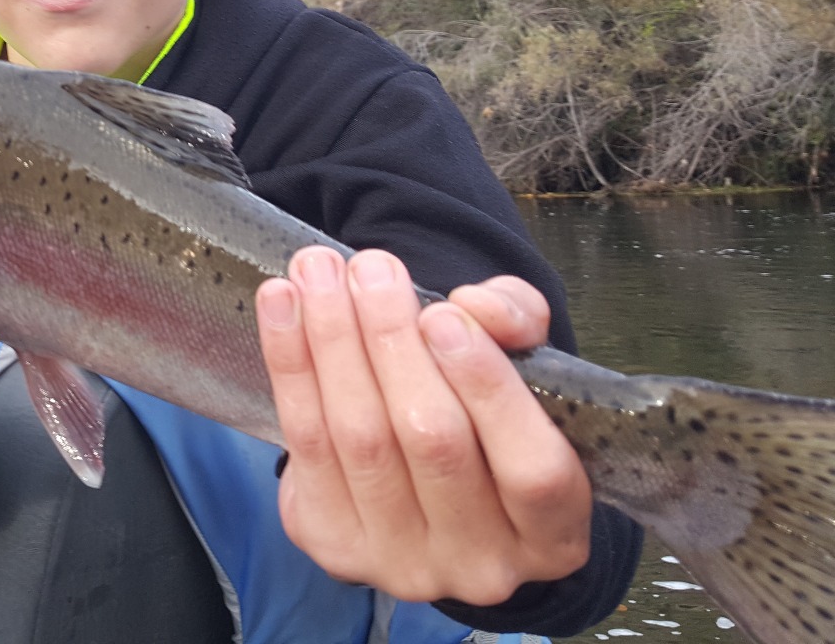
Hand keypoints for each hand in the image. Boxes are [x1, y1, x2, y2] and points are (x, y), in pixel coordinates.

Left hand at [255, 247, 592, 605]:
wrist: (426, 487)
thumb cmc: (488, 420)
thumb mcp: (525, 369)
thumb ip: (518, 326)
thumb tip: (478, 306)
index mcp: (553, 535)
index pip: (532, 470)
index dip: (487, 388)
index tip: (444, 314)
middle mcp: (481, 565)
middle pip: (430, 442)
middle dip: (391, 342)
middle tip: (370, 268)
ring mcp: (401, 564)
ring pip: (359, 439)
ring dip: (331, 341)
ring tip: (317, 271)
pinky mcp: (331, 543)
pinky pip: (304, 443)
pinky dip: (288, 363)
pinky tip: (281, 304)